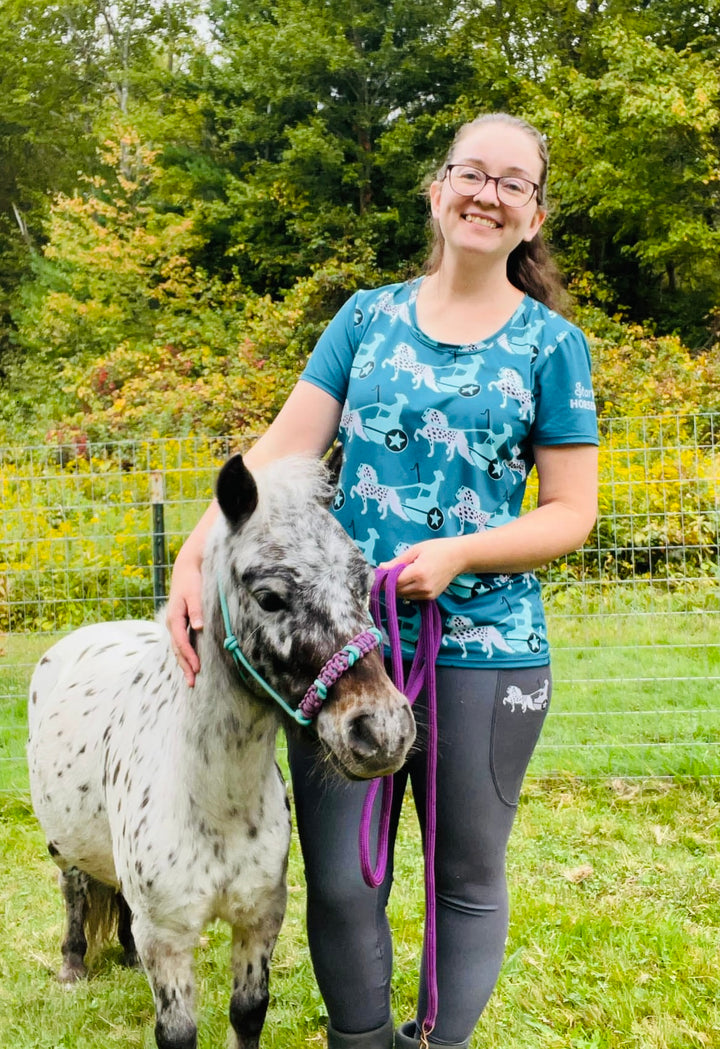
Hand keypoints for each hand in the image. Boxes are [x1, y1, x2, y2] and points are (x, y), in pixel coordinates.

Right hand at [166, 549, 203, 685]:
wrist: (187, 567)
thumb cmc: (192, 580)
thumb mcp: (194, 593)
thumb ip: (196, 610)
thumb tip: (199, 627)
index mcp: (174, 617)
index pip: (181, 641)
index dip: (189, 656)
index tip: (197, 668)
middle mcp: (172, 623)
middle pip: (177, 649)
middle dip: (185, 666)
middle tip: (192, 683)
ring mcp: (175, 623)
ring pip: (178, 647)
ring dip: (184, 662)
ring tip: (191, 678)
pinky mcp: (181, 622)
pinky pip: (182, 642)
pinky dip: (185, 653)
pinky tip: (190, 661)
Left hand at [379, 538, 466, 600]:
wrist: (459, 557)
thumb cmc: (437, 549)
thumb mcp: (415, 550)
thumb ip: (397, 561)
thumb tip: (380, 568)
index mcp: (418, 572)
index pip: (394, 581)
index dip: (383, 579)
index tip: (376, 575)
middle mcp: (423, 586)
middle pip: (397, 590)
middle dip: (388, 584)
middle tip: (384, 574)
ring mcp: (428, 594)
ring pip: (403, 595)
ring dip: (397, 588)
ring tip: (399, 575)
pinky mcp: (431, 597)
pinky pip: (412, 597)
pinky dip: (406, 590)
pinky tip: (409, 580)